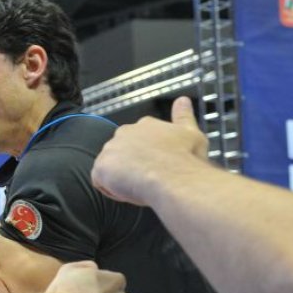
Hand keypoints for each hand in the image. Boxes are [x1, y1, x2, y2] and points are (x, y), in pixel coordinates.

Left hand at [90, 96, 208, 205]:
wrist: (174, 178)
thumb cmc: (186, 159)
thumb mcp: (192, 134)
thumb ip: (183, 116)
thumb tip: (182, 100)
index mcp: (145, 125)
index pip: (139, 139)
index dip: (147, 155)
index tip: (157, 165)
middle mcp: (125, 132)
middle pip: (122, 151)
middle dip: (131, 164)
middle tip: (148, 178)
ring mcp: (110, 149)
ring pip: (111, 166)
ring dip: (121, 177)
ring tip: (140, 186)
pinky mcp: (100, 168)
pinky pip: (101, 182)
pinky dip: (112, 190)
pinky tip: (130, 192)